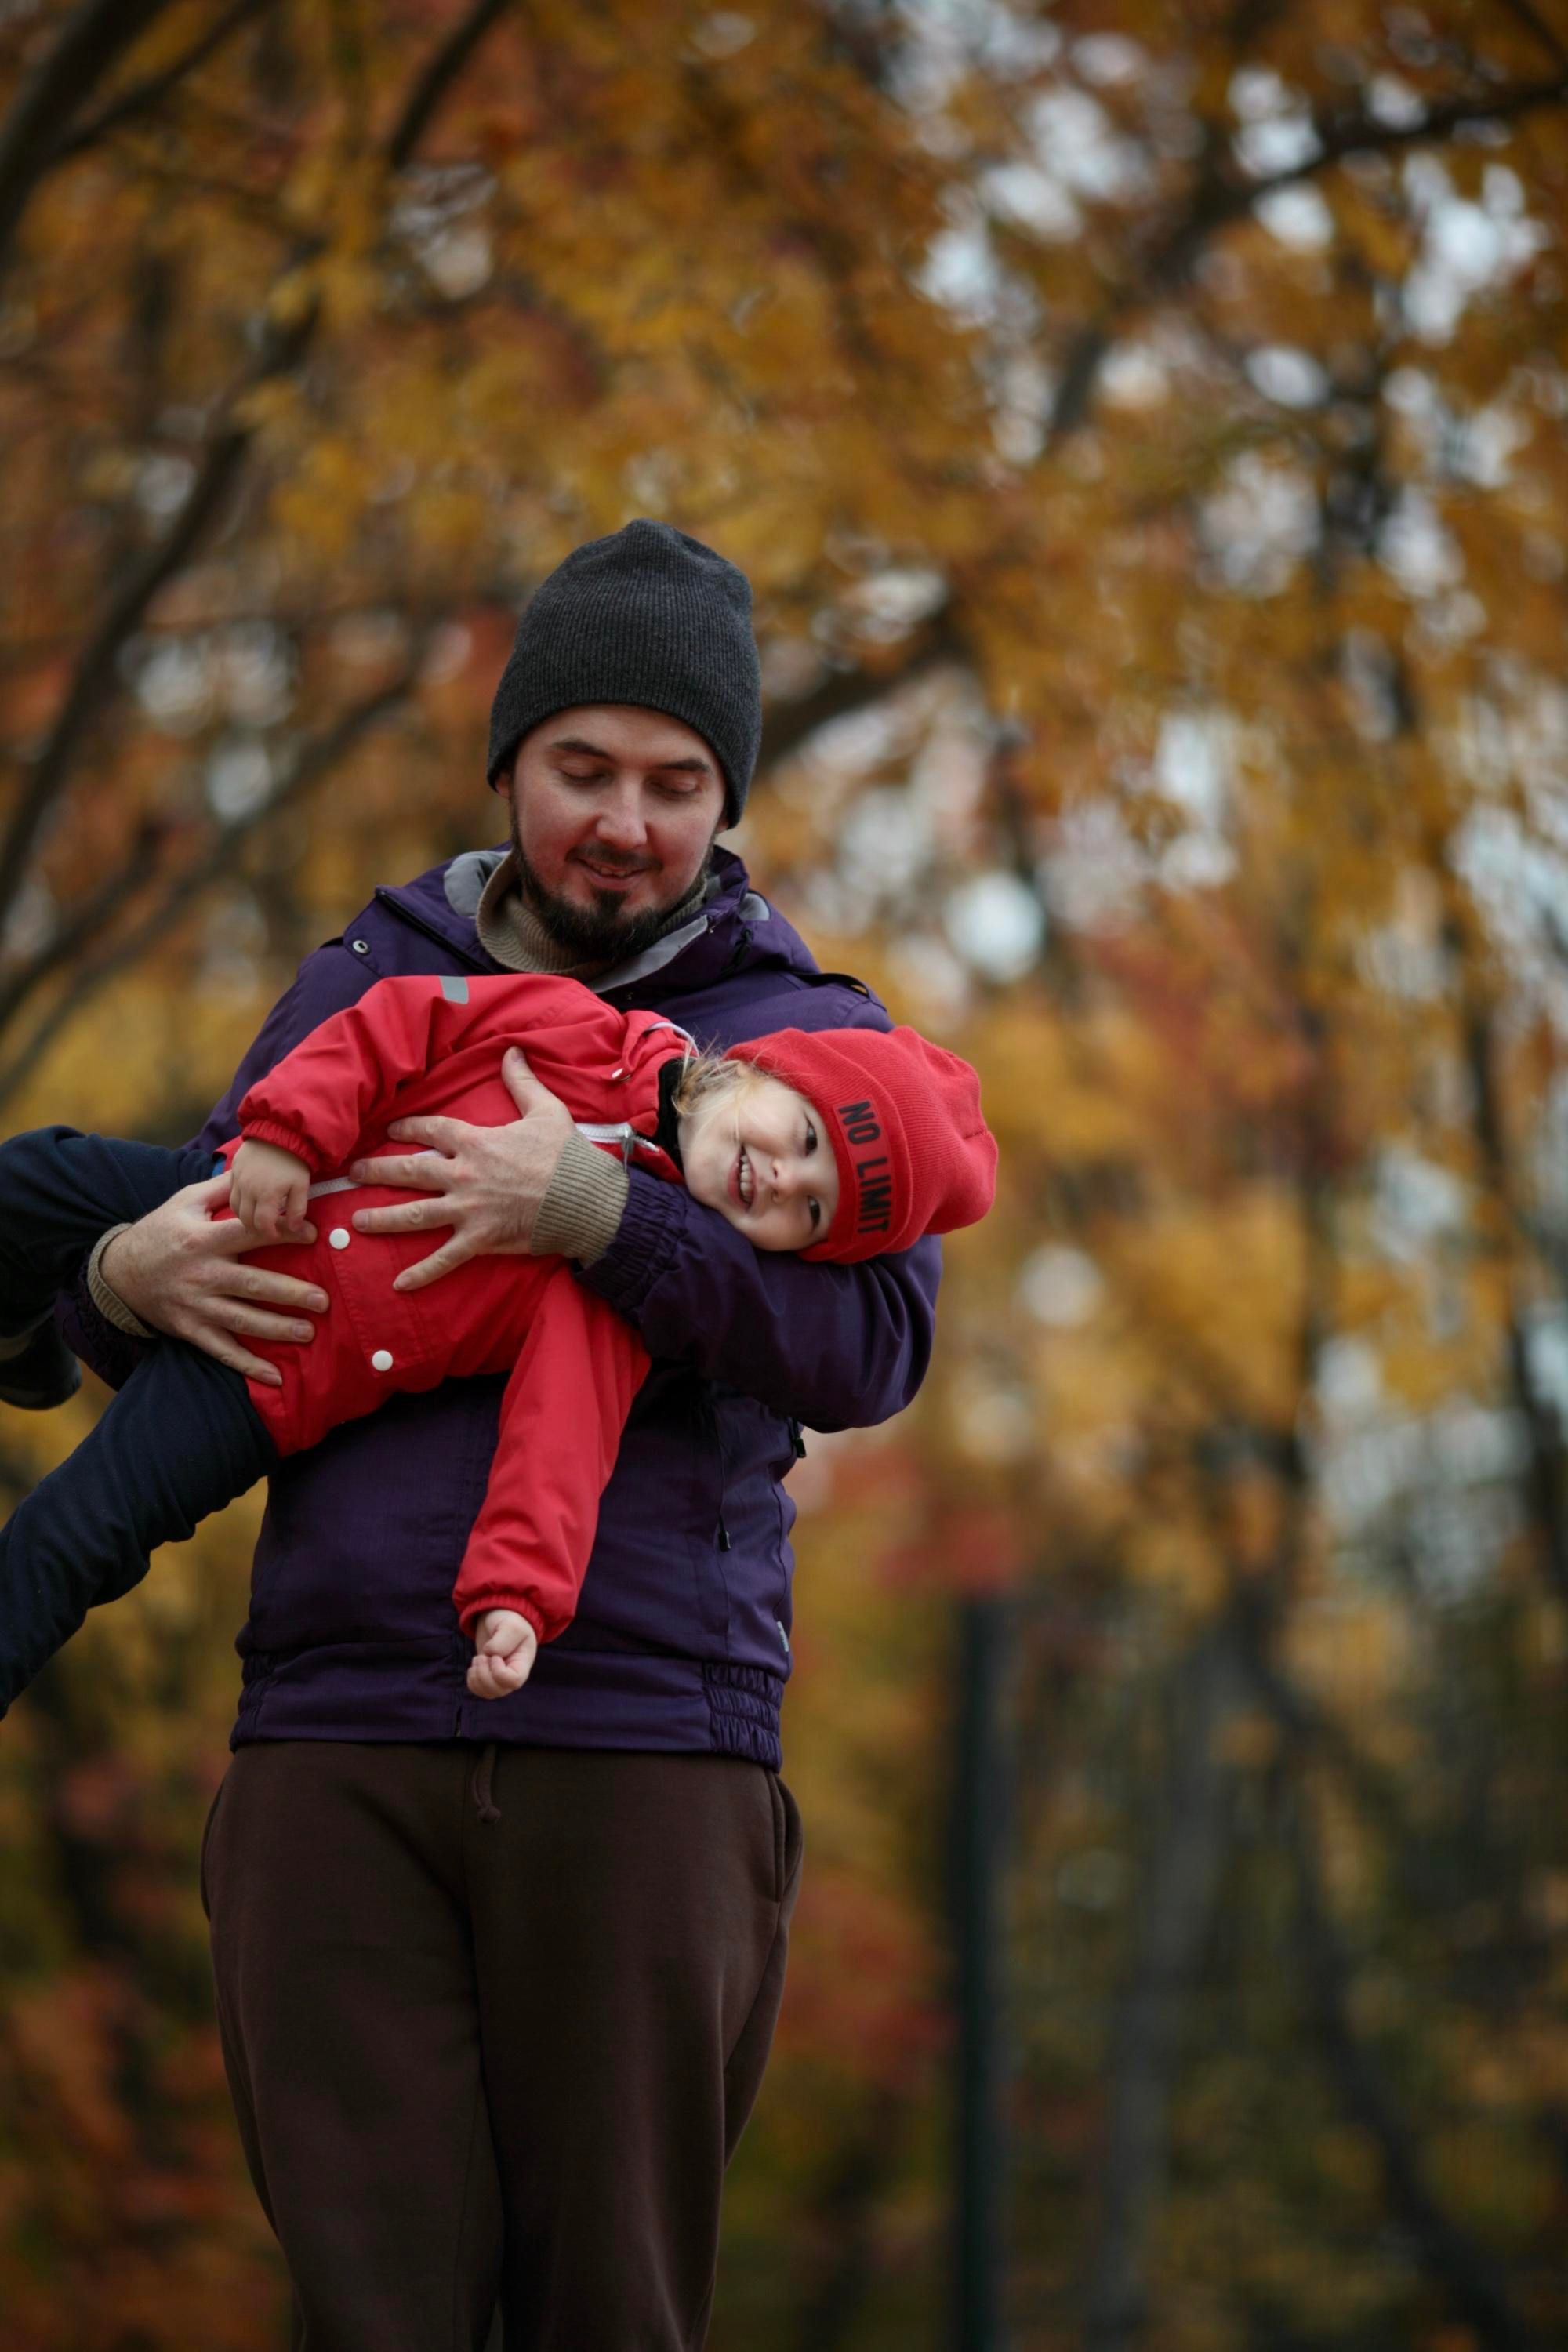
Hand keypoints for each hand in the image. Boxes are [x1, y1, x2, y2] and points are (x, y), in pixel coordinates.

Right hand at [98, 1170, 326, 1385]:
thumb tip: (257, 1168)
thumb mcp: (185, 1202)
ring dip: (277, 1328)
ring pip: (242, 1320)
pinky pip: (222, 1351)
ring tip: (309, 1333)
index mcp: (202, 1239)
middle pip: (251, 1284)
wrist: (118, 1272)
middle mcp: (201, 1274)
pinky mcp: (190, 1329)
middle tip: (323, 1300)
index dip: (283, 1233)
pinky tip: (276, 1377)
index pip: (249, 1234)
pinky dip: (248, 1366)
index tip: (315, 1235)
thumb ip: (223, 1188)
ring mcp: (195, 1305)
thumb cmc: (160, 1231)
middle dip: (290, 1293)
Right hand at [229, 1139, 312, 1242]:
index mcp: (266, 1195)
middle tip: (267, 1227)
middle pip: (245, 1219)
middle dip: (256, 1227)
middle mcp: (248, 1189)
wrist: (280, 1130)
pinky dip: (238, 1201)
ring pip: (234, 1207)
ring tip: (257, 1216)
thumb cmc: (294, 1160)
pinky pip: (231, 1192)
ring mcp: (238, 1179)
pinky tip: (250, 1200)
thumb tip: (293, 1228)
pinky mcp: (234, 1170)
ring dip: (244, 1216)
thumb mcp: (302, 1185)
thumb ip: (297, 1209)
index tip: (276, 1234)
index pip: (261, 1225)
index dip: (269, 1233)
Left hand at [347, 1047, 575, 1291]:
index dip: (407, 1129)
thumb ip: (522, 1082)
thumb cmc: (566, 1155)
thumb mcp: (546, 1110)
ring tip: (356, 1221)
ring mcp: (468, 1210)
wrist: (585, 1200)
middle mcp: (463, 1175)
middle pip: (409, 1172)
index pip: (431, 1131)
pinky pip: (444, 1259)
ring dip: (383, 1219)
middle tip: (351, 1174)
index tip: (390, 1132)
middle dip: (376, 1172)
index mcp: (476, 1142)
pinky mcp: (479, 1239)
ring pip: (414, 1215)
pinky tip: (399, 1284)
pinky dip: (422, 1273)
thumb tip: (512, 1050)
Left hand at [466, 1608, 538, 1698]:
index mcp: (523, 1663)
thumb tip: (490, 1656)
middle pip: (498, 1690)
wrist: (499, 1617)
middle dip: (483, 1674)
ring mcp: (500, 1678)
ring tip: (478, 1659)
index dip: (499, 1672)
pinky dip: (472, 1680)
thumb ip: (502, 1641)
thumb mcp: (510, 1626)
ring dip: (477, 1677)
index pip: (514, 1681)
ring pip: (488, 1693)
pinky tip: (474, 1667)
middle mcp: (513, 1674)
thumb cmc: (509, 1620)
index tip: (494, 1656)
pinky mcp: (488, 1677)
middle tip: (481, 1656)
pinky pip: (479, 1690)